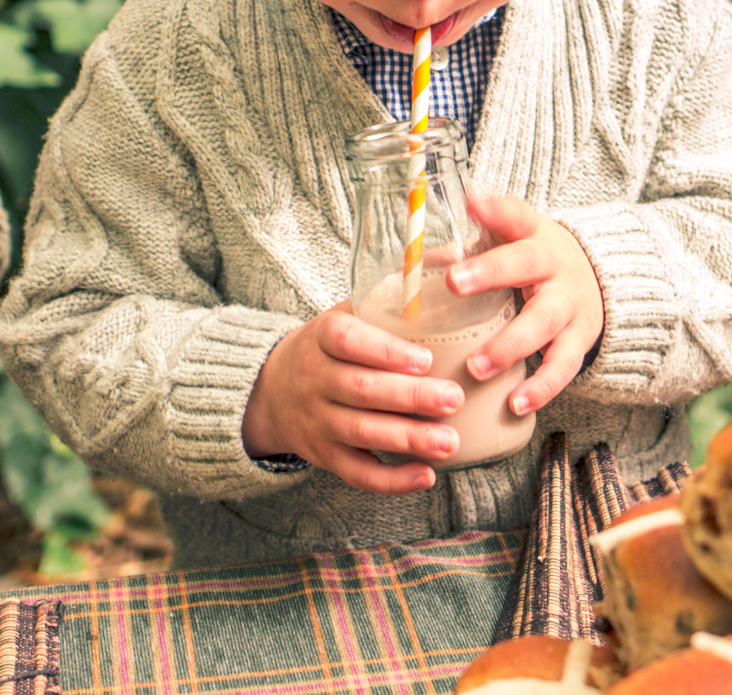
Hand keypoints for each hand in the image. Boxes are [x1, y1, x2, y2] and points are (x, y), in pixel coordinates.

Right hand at [241, 301, 464, 493]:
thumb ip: (399, 287)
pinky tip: (426, 476)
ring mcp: (318, 421)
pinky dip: (391, 480)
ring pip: (362, 433)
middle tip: (454, 399)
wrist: (272, 389)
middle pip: (362, 390)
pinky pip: (357, 473)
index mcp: (323, 336)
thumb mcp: (351, 309)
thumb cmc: (331, 344)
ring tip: (450, 442)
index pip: (348, 342)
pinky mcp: (324, 456)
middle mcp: (315, 380)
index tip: (426, 357)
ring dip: (409, 439)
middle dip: (410, 397)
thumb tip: (459, 251)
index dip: (386, 351)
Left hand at [446, 196, 603, 416]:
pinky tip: (516, 403)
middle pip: (526, 264)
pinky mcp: (580, 340)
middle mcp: (554, 264)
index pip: (515, 214)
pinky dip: (541, 388)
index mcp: (532, 234)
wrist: (597, 280)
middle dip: (490, 273)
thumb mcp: (511, 240)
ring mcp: (570, 304)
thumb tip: (415, 260)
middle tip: (454, 282)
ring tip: (476, 367)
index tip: (471, 202)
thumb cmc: (534, 259)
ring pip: (543, 323)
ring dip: (509, 346)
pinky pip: (562, 366)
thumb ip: (469, 247)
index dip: (494, 210)